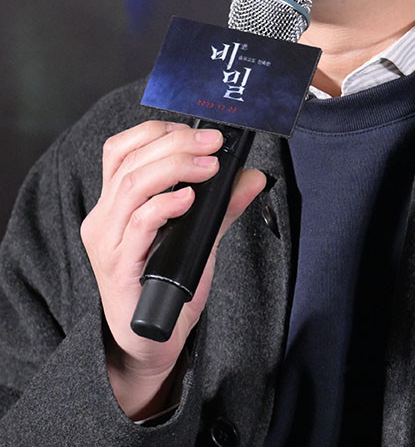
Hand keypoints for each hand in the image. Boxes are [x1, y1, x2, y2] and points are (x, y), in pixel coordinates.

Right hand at [80, 120, 265, 419]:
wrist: (152, 342)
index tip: (196, 132)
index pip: (121, 149)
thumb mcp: (199, 238)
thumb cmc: (169, 286)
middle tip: (214, 145)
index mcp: (115, 203)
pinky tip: (188, 200)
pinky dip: (165, 204)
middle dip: (177, 143)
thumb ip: (221, 207)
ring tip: (209, 168)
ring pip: (132, 185)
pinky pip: (138, 224)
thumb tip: (251, 175)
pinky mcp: (118, 268)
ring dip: (175, 167)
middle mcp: (104, 218)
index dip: (157, 132)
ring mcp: (108, 243)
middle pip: (131, 160)